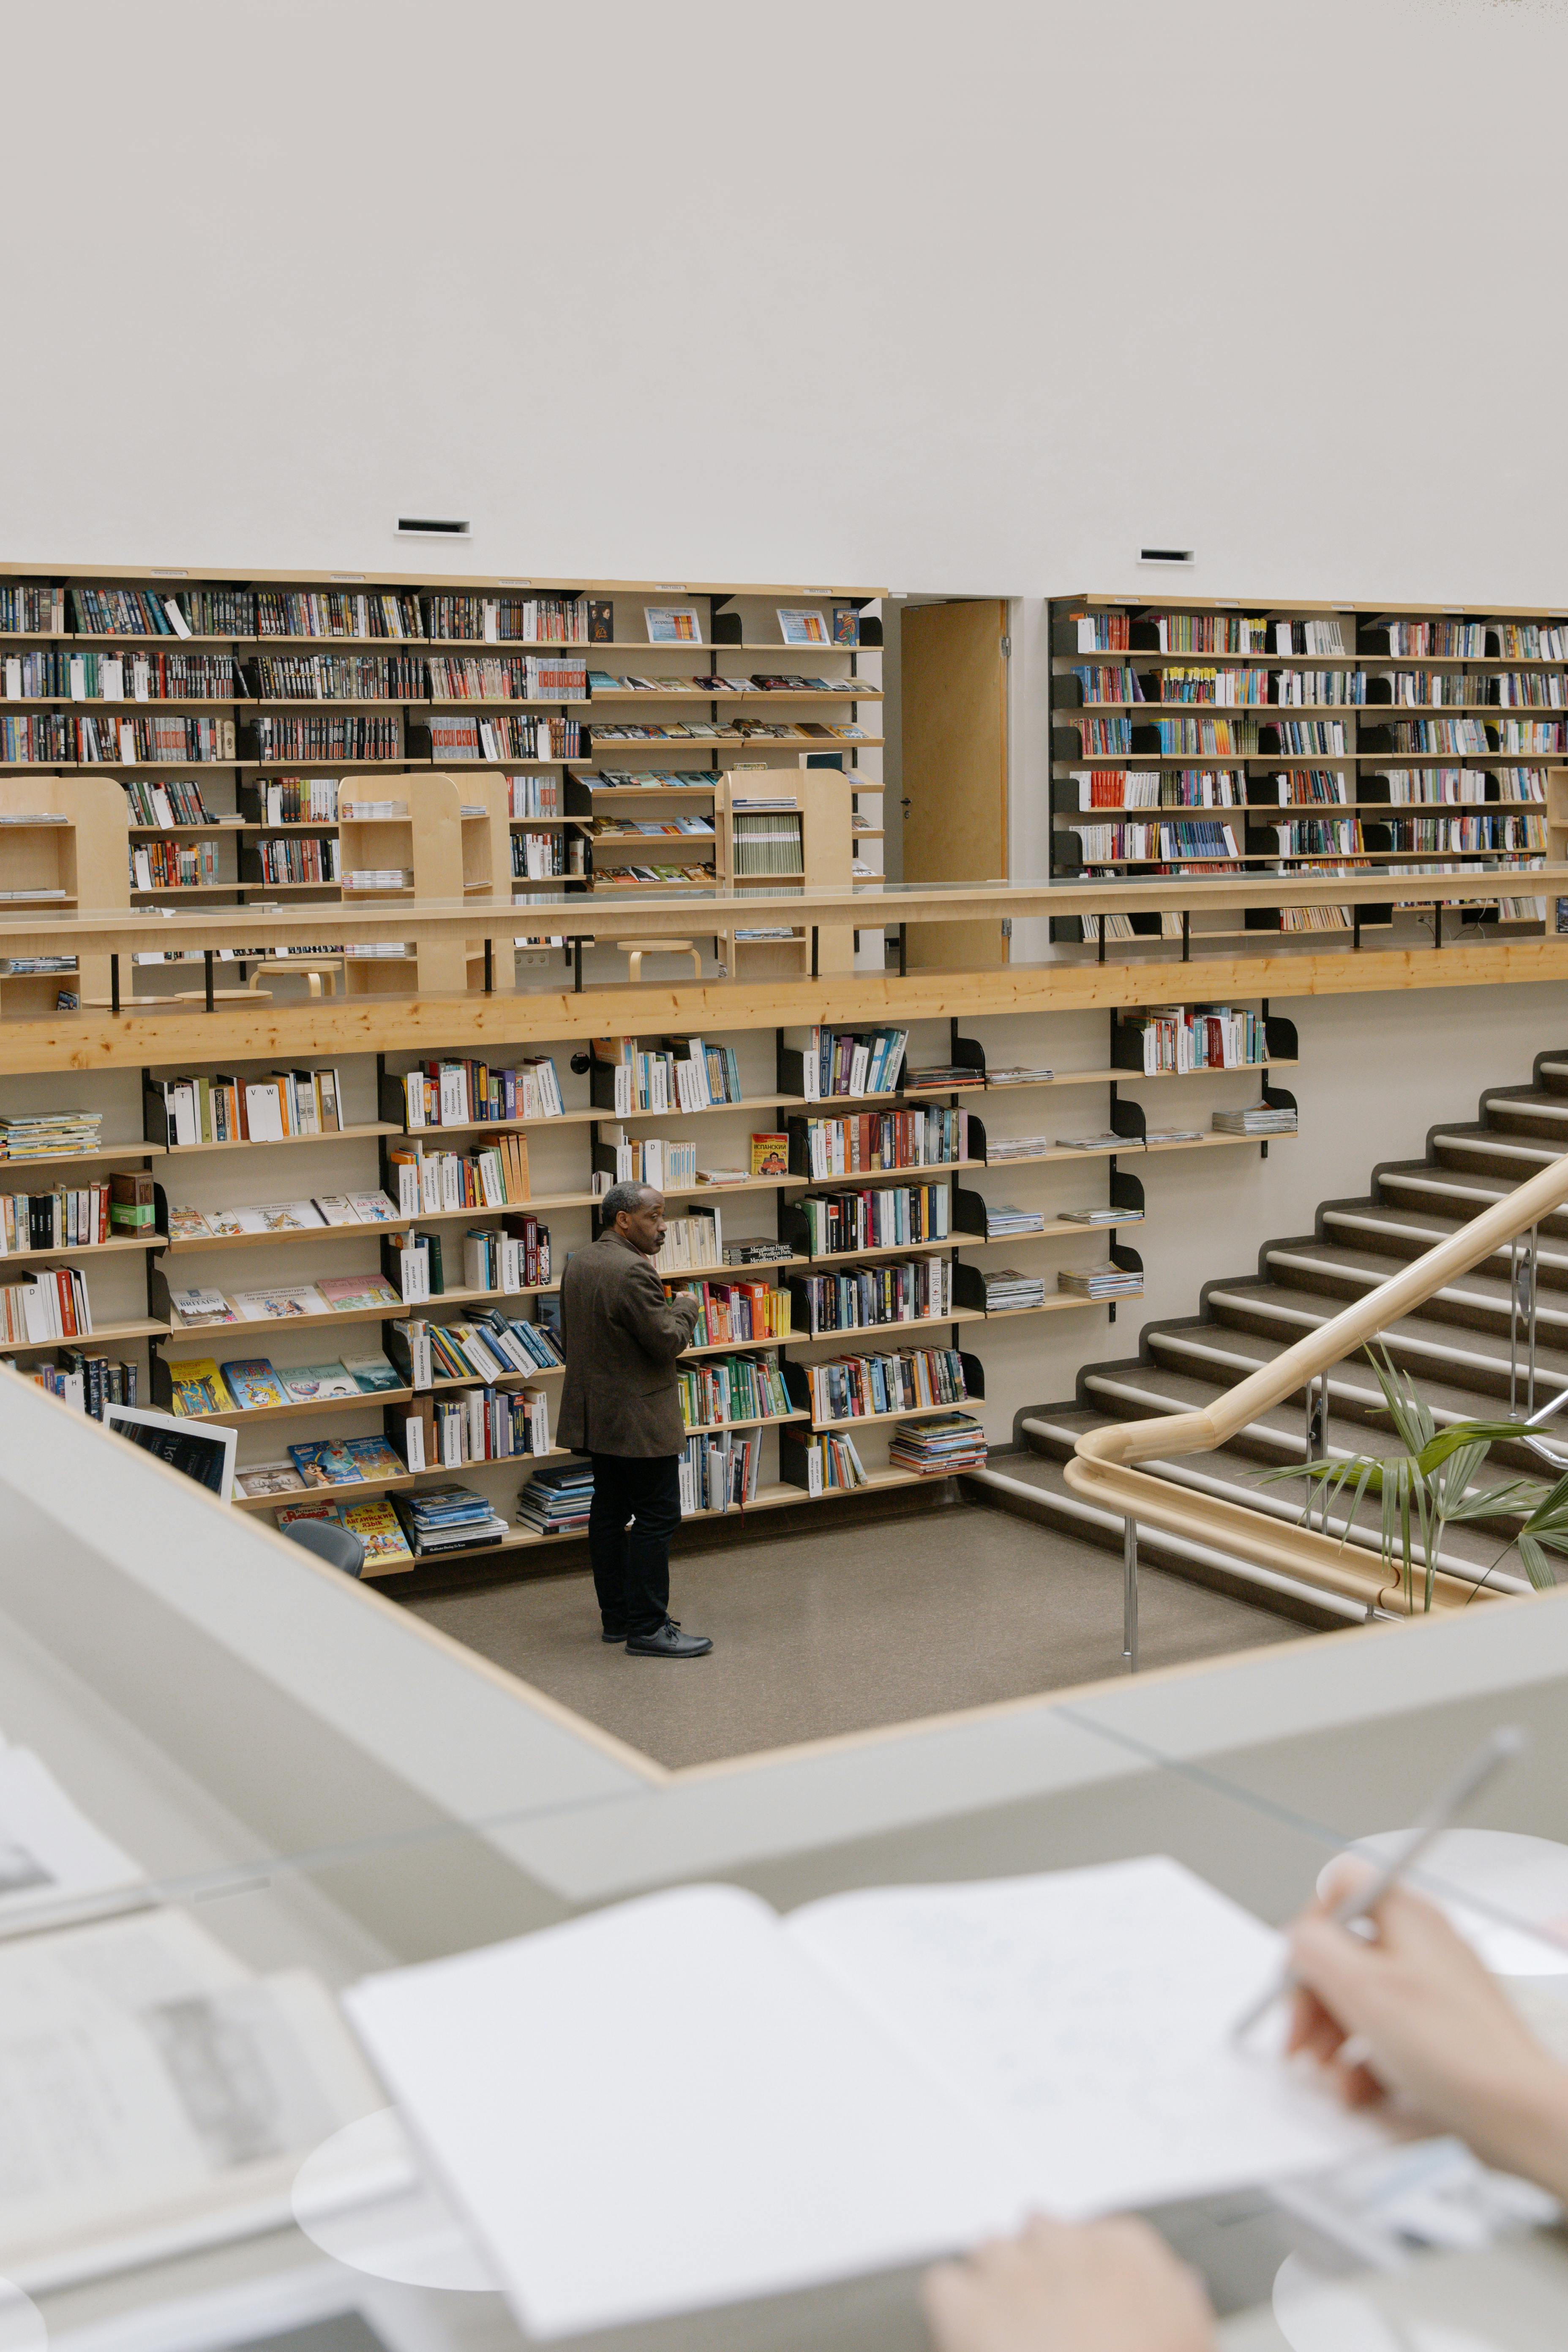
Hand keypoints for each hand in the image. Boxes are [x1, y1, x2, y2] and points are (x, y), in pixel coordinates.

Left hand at [922, 2215, 1214, 2351]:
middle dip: (1038, 2268)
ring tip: (1007, 2326)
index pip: (1101, 2234)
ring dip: (994, 2282)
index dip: (1090, 2272)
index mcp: (1127, 2252)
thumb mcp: (1192, 2341)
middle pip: (1039, 2232)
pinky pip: (945, 2285)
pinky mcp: (961, 2304)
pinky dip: (952, 2306)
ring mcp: (1008, 2270)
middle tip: (1047, 2318)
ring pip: (990, 2250)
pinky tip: (967, 2332)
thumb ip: (1180, 2303)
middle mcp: (1064, 2245)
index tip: (1093, 2300)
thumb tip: (1182, 2287)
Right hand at [1287, 1860, 1567, 2195]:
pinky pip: (1386, 2033)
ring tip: (1330, 2072)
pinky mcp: (1440, 2031)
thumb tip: (1296, 1937)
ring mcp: (1433, 1989)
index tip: (1297, 1974)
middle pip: (1343, 1952)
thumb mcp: (1363, 1990)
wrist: (1520, 2115)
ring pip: (1361, 1998)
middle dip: (1314, 1999)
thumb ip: (1315, 1948)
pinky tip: (1359, 2088)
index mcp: (1407, 1917)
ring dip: (1333, 2037)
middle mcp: (1422, 1944)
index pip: (1339, 1891)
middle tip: (1300, 2038)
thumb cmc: (1459, 2054)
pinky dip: (1364, 2060)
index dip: (1309, 1931)